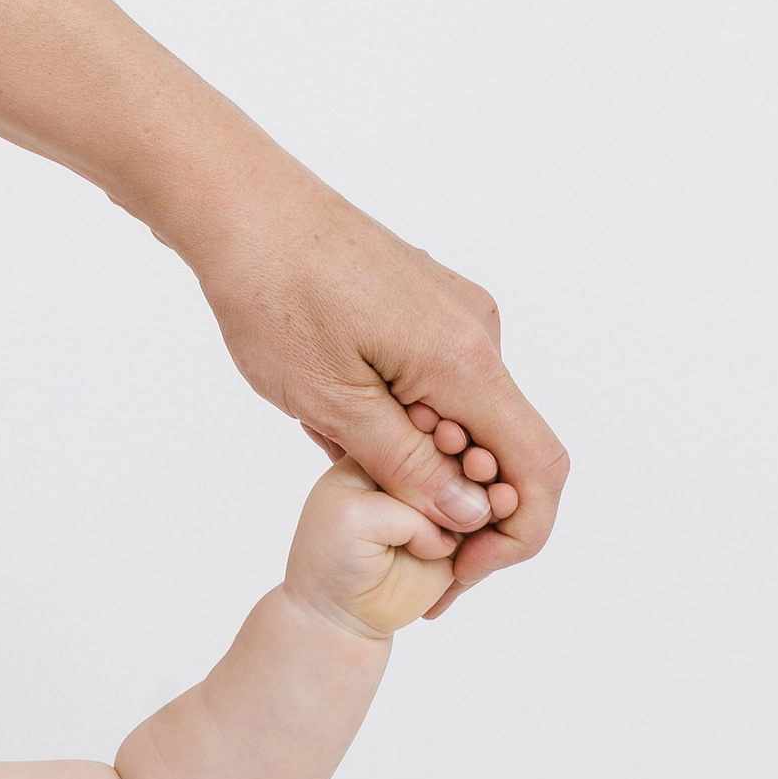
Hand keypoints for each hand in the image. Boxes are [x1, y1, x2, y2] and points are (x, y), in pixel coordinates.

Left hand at [181, 175, 566, 607]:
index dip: (514, 535)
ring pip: (466, 415)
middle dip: (460, 503)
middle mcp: (478, 331)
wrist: (241, 206)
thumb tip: (472, 516)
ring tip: (335, 449)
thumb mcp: (330, 402)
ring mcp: (455, 314)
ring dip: (421, 457)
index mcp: (466, 359)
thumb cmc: (274, 295)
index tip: (456, 572)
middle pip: (506, 446)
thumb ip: (407, 463)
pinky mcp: (427, 305)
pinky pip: (438, 381)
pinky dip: (405, 417)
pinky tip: (336, 416)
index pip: (536, 467)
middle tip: (388, 528)